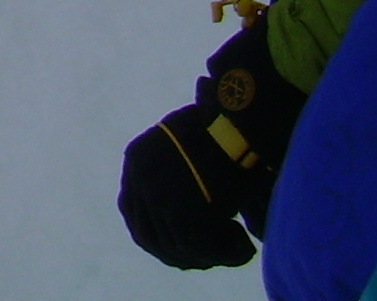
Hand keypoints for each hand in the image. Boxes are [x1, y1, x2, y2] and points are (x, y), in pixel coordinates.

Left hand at [118, 115, 256, 268]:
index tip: (185, 247)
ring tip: (237, 248)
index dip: (157, 235)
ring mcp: (155, 193)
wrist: (238, 119)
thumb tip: (200, 214)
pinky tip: (245, 246)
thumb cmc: (228, 129)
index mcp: (137, 159)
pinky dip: (223, 254)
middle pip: (147, 236)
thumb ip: (185, 179)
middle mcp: (139, 177)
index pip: (131, 211)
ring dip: (207, 256)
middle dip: (181, 254)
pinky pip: (196, 248)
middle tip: (212, 257)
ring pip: (173, 247)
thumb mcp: (193, 150)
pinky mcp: (177, 209)